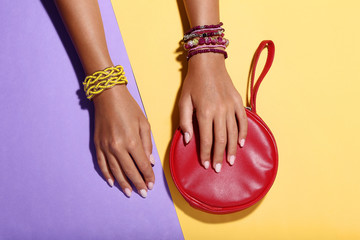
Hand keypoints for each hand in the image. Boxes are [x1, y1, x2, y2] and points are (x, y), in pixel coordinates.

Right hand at [93, 85, 154, 197]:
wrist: (108, 96)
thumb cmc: (129, 108)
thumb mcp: (144, 123)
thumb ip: (147, 144)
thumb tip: (150, 162)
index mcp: (132, 141)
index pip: (142, 164)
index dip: (148, 176)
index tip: (152, 184)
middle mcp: (118, 147)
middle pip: (130, 171)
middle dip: (138, 183)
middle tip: (144, 193)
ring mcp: (106, 147)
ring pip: (116, 171)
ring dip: (123, 183)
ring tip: (130, 193)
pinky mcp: (97, 145)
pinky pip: (102, 164)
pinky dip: (107, 174)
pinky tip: (112, 182)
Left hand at [178, 53, 247, 171]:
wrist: (208, 63)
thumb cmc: (193, 83)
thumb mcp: (183, 101)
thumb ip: (185, 121)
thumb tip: (189, 140)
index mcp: (205, 112)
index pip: (206, 140)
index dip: (206, 154)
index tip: (206, 165)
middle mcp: (220, 111)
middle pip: (221, 140)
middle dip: (219, 156)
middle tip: (218, 169)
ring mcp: (231, 107)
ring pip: (233, 133)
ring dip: (232, 149)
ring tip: (230, 161)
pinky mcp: (238, 102)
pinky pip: (243, 121)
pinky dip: (243, 134)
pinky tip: (241, 144)